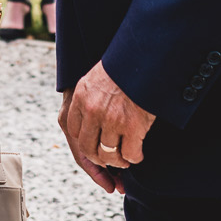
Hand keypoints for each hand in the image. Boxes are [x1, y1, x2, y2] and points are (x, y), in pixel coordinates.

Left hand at [60, 61, 156, 193]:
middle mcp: (92, 110)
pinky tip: (138, 154)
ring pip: (108, 155)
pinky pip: (129, 153)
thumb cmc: (126, 67)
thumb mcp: (98, 78)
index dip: (83, 141)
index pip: (73, 130)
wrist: (146, 59)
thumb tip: (92, 118)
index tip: (93, 144)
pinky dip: (134, 157)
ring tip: (125, 159)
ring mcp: (111, 120)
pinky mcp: (132, 126)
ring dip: (118, 161)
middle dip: (99, 158)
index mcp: (81, 97)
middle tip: (109, 159)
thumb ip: (90, 97)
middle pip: (87, 148)